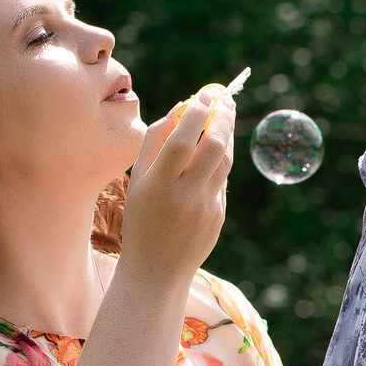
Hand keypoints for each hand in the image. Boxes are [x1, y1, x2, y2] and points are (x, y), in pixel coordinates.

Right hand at [121, 86, 236, 281]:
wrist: (156, 270)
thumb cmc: (141, 218)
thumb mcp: (138, 180)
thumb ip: (154, 142)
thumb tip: (180, 108)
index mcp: (158, 186)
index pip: (181, 142)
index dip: (196, 115)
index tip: (204, 95)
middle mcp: (185, 196)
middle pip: (214, 148)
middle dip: (222, 118)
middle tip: (224, 99)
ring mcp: (206, 208)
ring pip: (225, 162)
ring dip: (227, 134)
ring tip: (224, 115)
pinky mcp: (219, 216)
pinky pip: (222, 180)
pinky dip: (220, 159)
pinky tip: (215, 148)